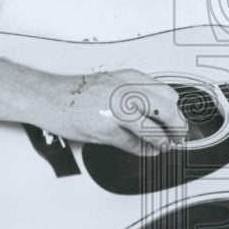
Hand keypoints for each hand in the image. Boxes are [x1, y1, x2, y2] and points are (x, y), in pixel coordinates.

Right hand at [41, 69, 187, 155]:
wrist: (50, 97)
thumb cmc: (79, 92)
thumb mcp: (113, 82)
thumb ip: (137, 92)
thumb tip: (160, 110)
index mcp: (130, 78)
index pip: (168, 93)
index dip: (176, 110)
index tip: (178, 120)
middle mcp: (126, 91)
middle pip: (167, 109)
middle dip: (176, 126)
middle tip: (178, 135)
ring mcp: (116, 110)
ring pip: (153, 129)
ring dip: (163, 141)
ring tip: (165, 145)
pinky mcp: (105, 129)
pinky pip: (134, 144)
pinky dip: (145, 150)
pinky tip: (148, 151)